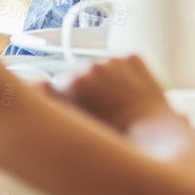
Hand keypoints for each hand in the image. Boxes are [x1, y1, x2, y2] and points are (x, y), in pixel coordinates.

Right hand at [57, 55, 172, 132]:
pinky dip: (123, 75)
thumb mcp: (76, 127)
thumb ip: (55, 109)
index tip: (70, 111)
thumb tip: (40, 95)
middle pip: (77, 76)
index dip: (62, 102)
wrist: (154, 132)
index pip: (53, 86)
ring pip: (100, 69)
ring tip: (115, 105)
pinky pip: (120, 64)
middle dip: (83, 90)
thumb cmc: (115, 137)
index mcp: (72, 83)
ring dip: (103, 81)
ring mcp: (113, 59)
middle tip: (96, 111)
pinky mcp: (131, 56)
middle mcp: (91, 66)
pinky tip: (128, 94)